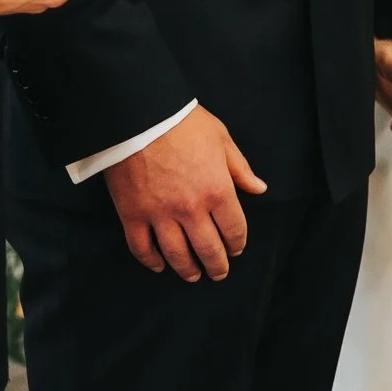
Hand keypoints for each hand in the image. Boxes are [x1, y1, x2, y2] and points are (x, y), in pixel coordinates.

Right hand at [103, 105, 268, 281]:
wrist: (140, 114)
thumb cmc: (184, 123)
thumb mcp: (221, 139)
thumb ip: (240, 169)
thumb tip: (259, 189)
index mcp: (217, 190)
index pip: (234, 229)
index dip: (238, 243)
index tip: (237, 249)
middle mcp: (190, 209)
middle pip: (208, 249)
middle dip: (217, 265)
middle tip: (219, 272)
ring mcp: (159, 215)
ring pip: (176, 255)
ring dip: (187, 270)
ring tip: (193, 276)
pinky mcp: (132, 214)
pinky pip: (141, 248)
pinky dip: (151, 261)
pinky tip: (159, 266)